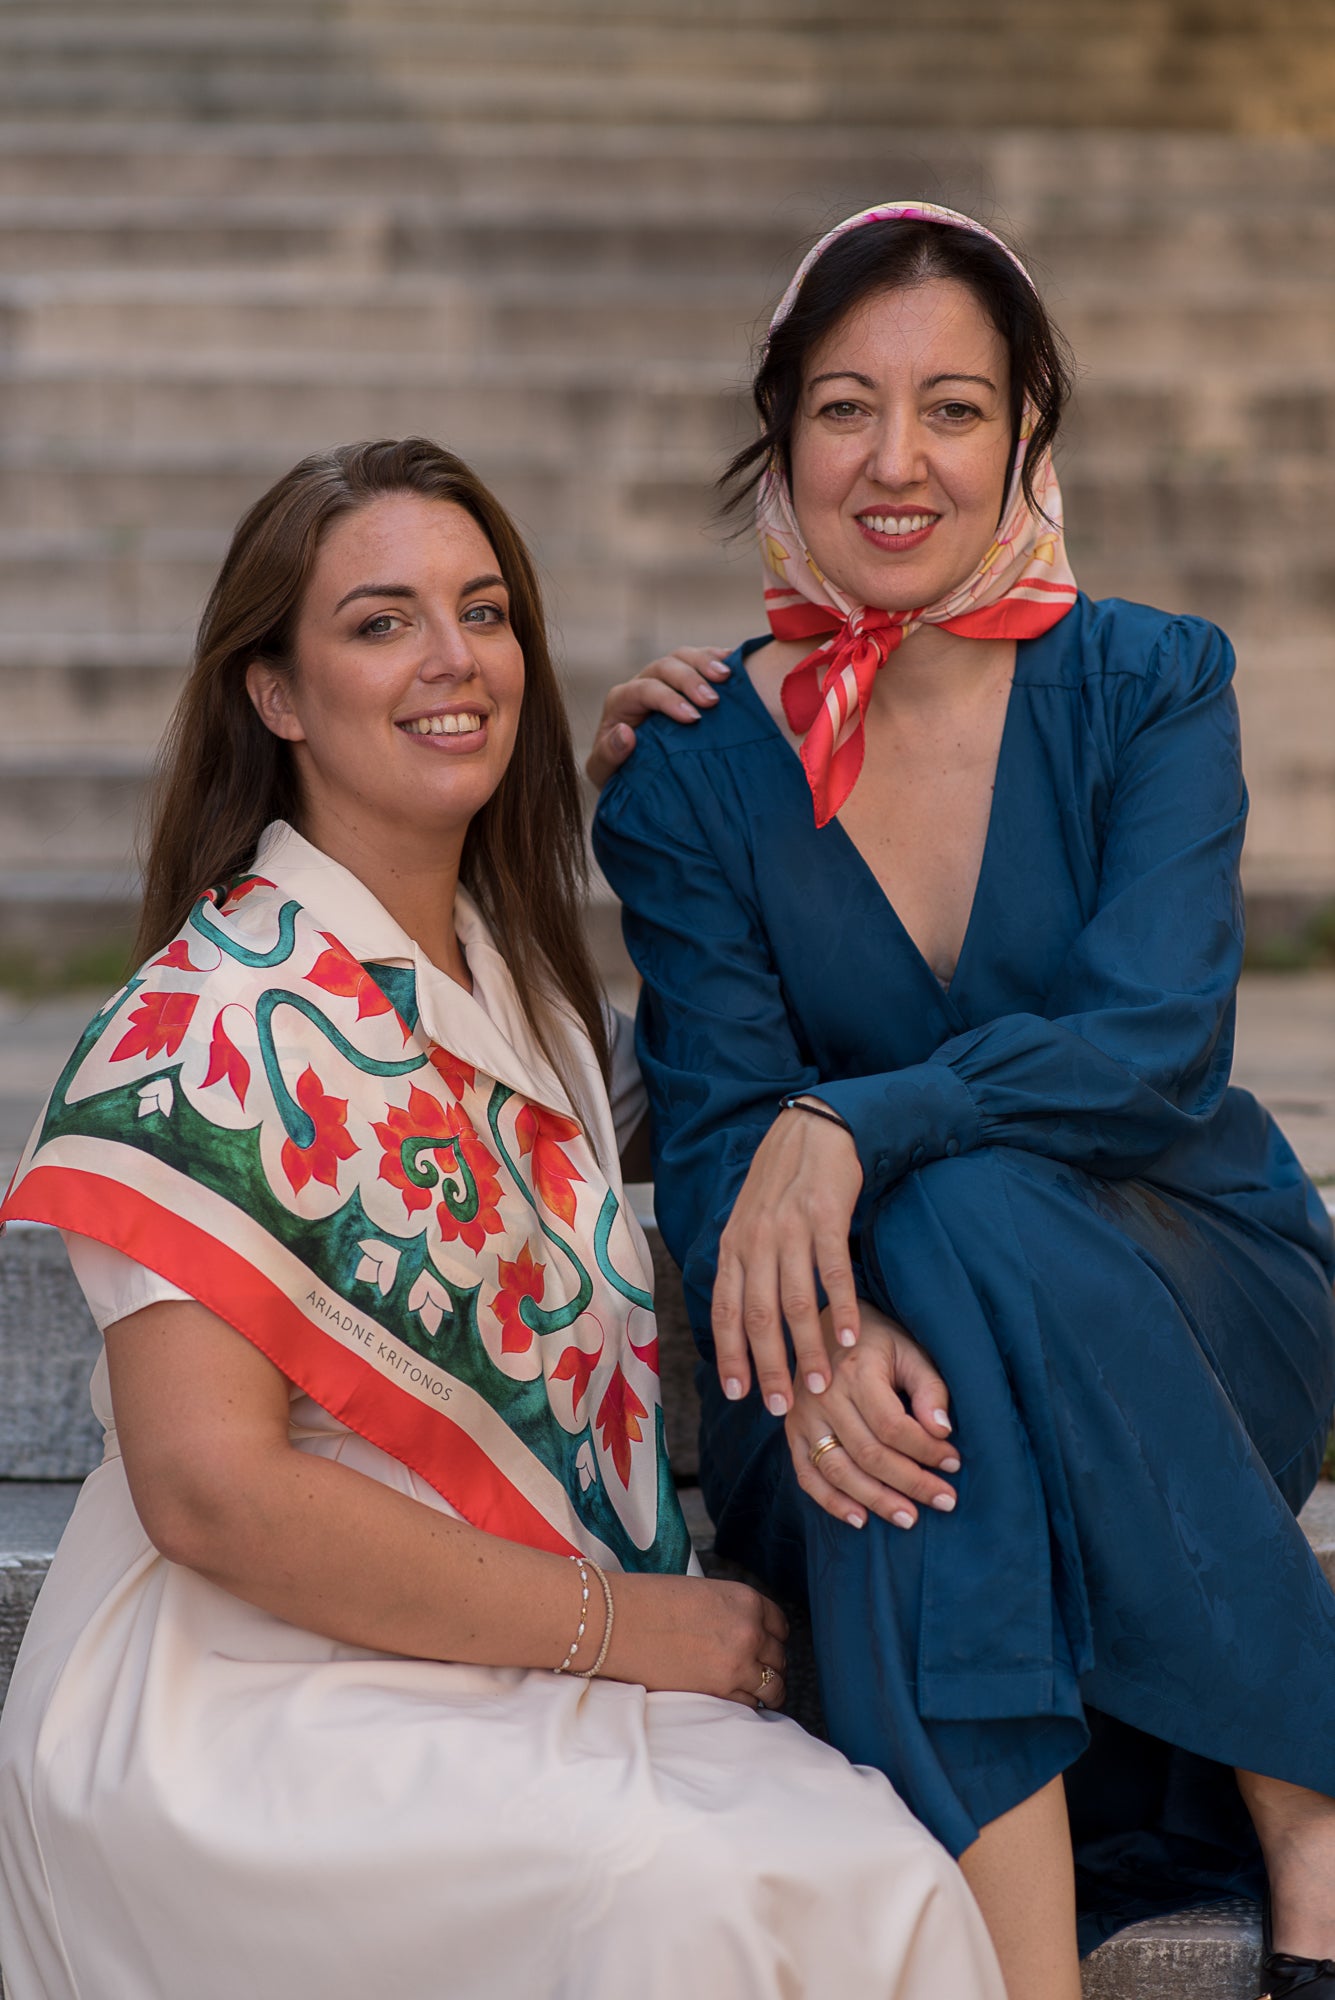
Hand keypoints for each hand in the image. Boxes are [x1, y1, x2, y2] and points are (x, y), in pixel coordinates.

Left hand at [584, 646, 730, 788]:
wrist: (635, 771)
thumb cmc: (620, 772)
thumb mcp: (605, 770)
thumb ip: (609, 755)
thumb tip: (625, 733)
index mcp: (621, 701)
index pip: (644, 689)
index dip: (668, 699)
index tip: (693, 718)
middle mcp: (643, 683)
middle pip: (666, 667)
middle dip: (690, 680)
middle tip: (713, 702)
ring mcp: (665, 678)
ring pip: (683, 657)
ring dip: (706, 662)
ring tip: (727, 676)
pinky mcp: (684, 680)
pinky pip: (700, 659)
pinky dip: (717, 658)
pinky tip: (733, 665)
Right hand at [604, 1572, 787, 1709]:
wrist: (617, 1622)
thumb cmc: (650, 1602)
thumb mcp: (702, 1594)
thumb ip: (729, 1612)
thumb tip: (739, 1633)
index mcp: (745, 1600)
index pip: (780, 1626)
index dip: (772, 1639)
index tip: (765, 1648)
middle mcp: (749, 1631)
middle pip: (779, 1658)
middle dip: (769, 1665)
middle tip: (756, 1672)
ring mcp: (737, 1664)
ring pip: (774, 1687)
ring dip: (766, 1691)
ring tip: (753, 1693)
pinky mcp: (720, 1691)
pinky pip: (749, 1706)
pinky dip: (746, 1706)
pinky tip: (734, 1701)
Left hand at [712, 1102, 862, 1413]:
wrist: (814, 1127)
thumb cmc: (783, 1182)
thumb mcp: (749, 1221)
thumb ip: (745, 1266)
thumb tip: (740, 1321)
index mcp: (734, 1245)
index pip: (724, 1310)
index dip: (730, 1354)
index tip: (738, 1394)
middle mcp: (755, 1239)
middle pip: (757, 1316)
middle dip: (768, 1366)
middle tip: (780, 1406)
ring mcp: (790, 1227)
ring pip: (795, 1301)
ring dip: (807, 1349)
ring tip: (821, 1385)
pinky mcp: (826, 1216)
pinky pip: (833, 1272)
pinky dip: (841, 1308)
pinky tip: (850, 1338)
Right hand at [788, 1307, 959, 1530]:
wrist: (825, 1326)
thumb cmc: (879, 1342)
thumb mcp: (911, 1352)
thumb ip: (929, 1389)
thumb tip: (942, 1432)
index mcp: (856, 1370)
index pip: (893, 1426)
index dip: (926, 1450)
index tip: (954, 1463)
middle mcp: (823, 1394)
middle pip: (869, 1453)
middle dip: (911, 1482)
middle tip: (944, 1500)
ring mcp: (803, 1415)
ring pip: (838, 1470)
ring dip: (876, 1500)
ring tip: (909, 1518)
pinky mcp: (791, 1431)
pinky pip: (807, 1475)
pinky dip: (831, 1502)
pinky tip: (860, 1518)